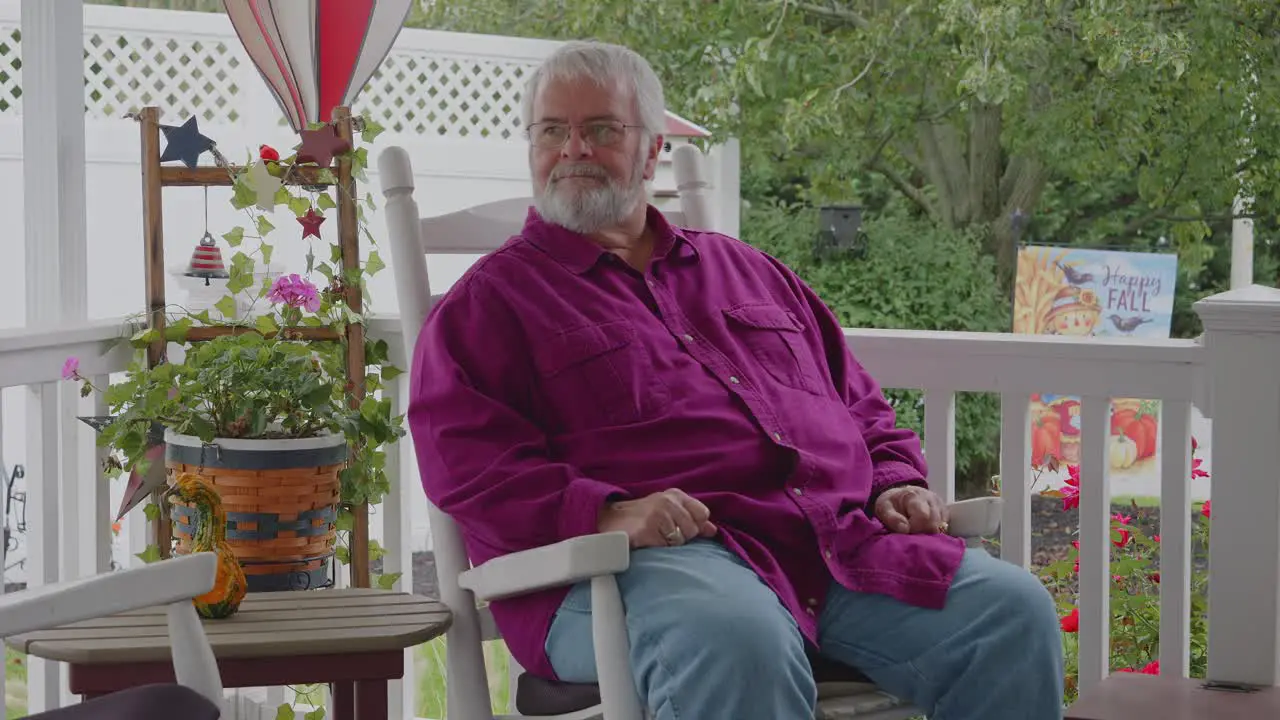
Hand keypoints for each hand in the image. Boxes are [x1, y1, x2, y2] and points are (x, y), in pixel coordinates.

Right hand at [598, 489, 717, 548]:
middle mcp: (668, 501)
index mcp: (675, 495)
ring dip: (668, 544)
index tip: (680, 527)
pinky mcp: (647, 530)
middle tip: (663, 533)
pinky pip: (665, 547)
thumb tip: (712, 530)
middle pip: (692, 530)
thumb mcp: (670, 510)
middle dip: (681, 537)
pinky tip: (648, 541)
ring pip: (679, 541)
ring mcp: (657, 515)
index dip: (695, 525)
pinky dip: (658, 548)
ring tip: (655, 537)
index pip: (702, 513)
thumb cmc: (644, 516)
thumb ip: (693, 518)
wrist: (613, 519)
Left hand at [874, 486, 948, 533]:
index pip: (924, 516)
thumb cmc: (891, 502)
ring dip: (929, 532)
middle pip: (935, 523)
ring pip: (942, 526)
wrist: (899, 494)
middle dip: (922, 532)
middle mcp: (931, 498)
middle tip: (911, 532)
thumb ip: (892, 518)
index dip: (915, 527)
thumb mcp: (884, 507)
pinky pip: (945, 526)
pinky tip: (924, 529)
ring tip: (917, 529)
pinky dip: (935, 531)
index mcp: (915, 495)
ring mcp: (940, 505)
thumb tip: (905, 529)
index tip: (906, 530)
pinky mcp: (945, 512)